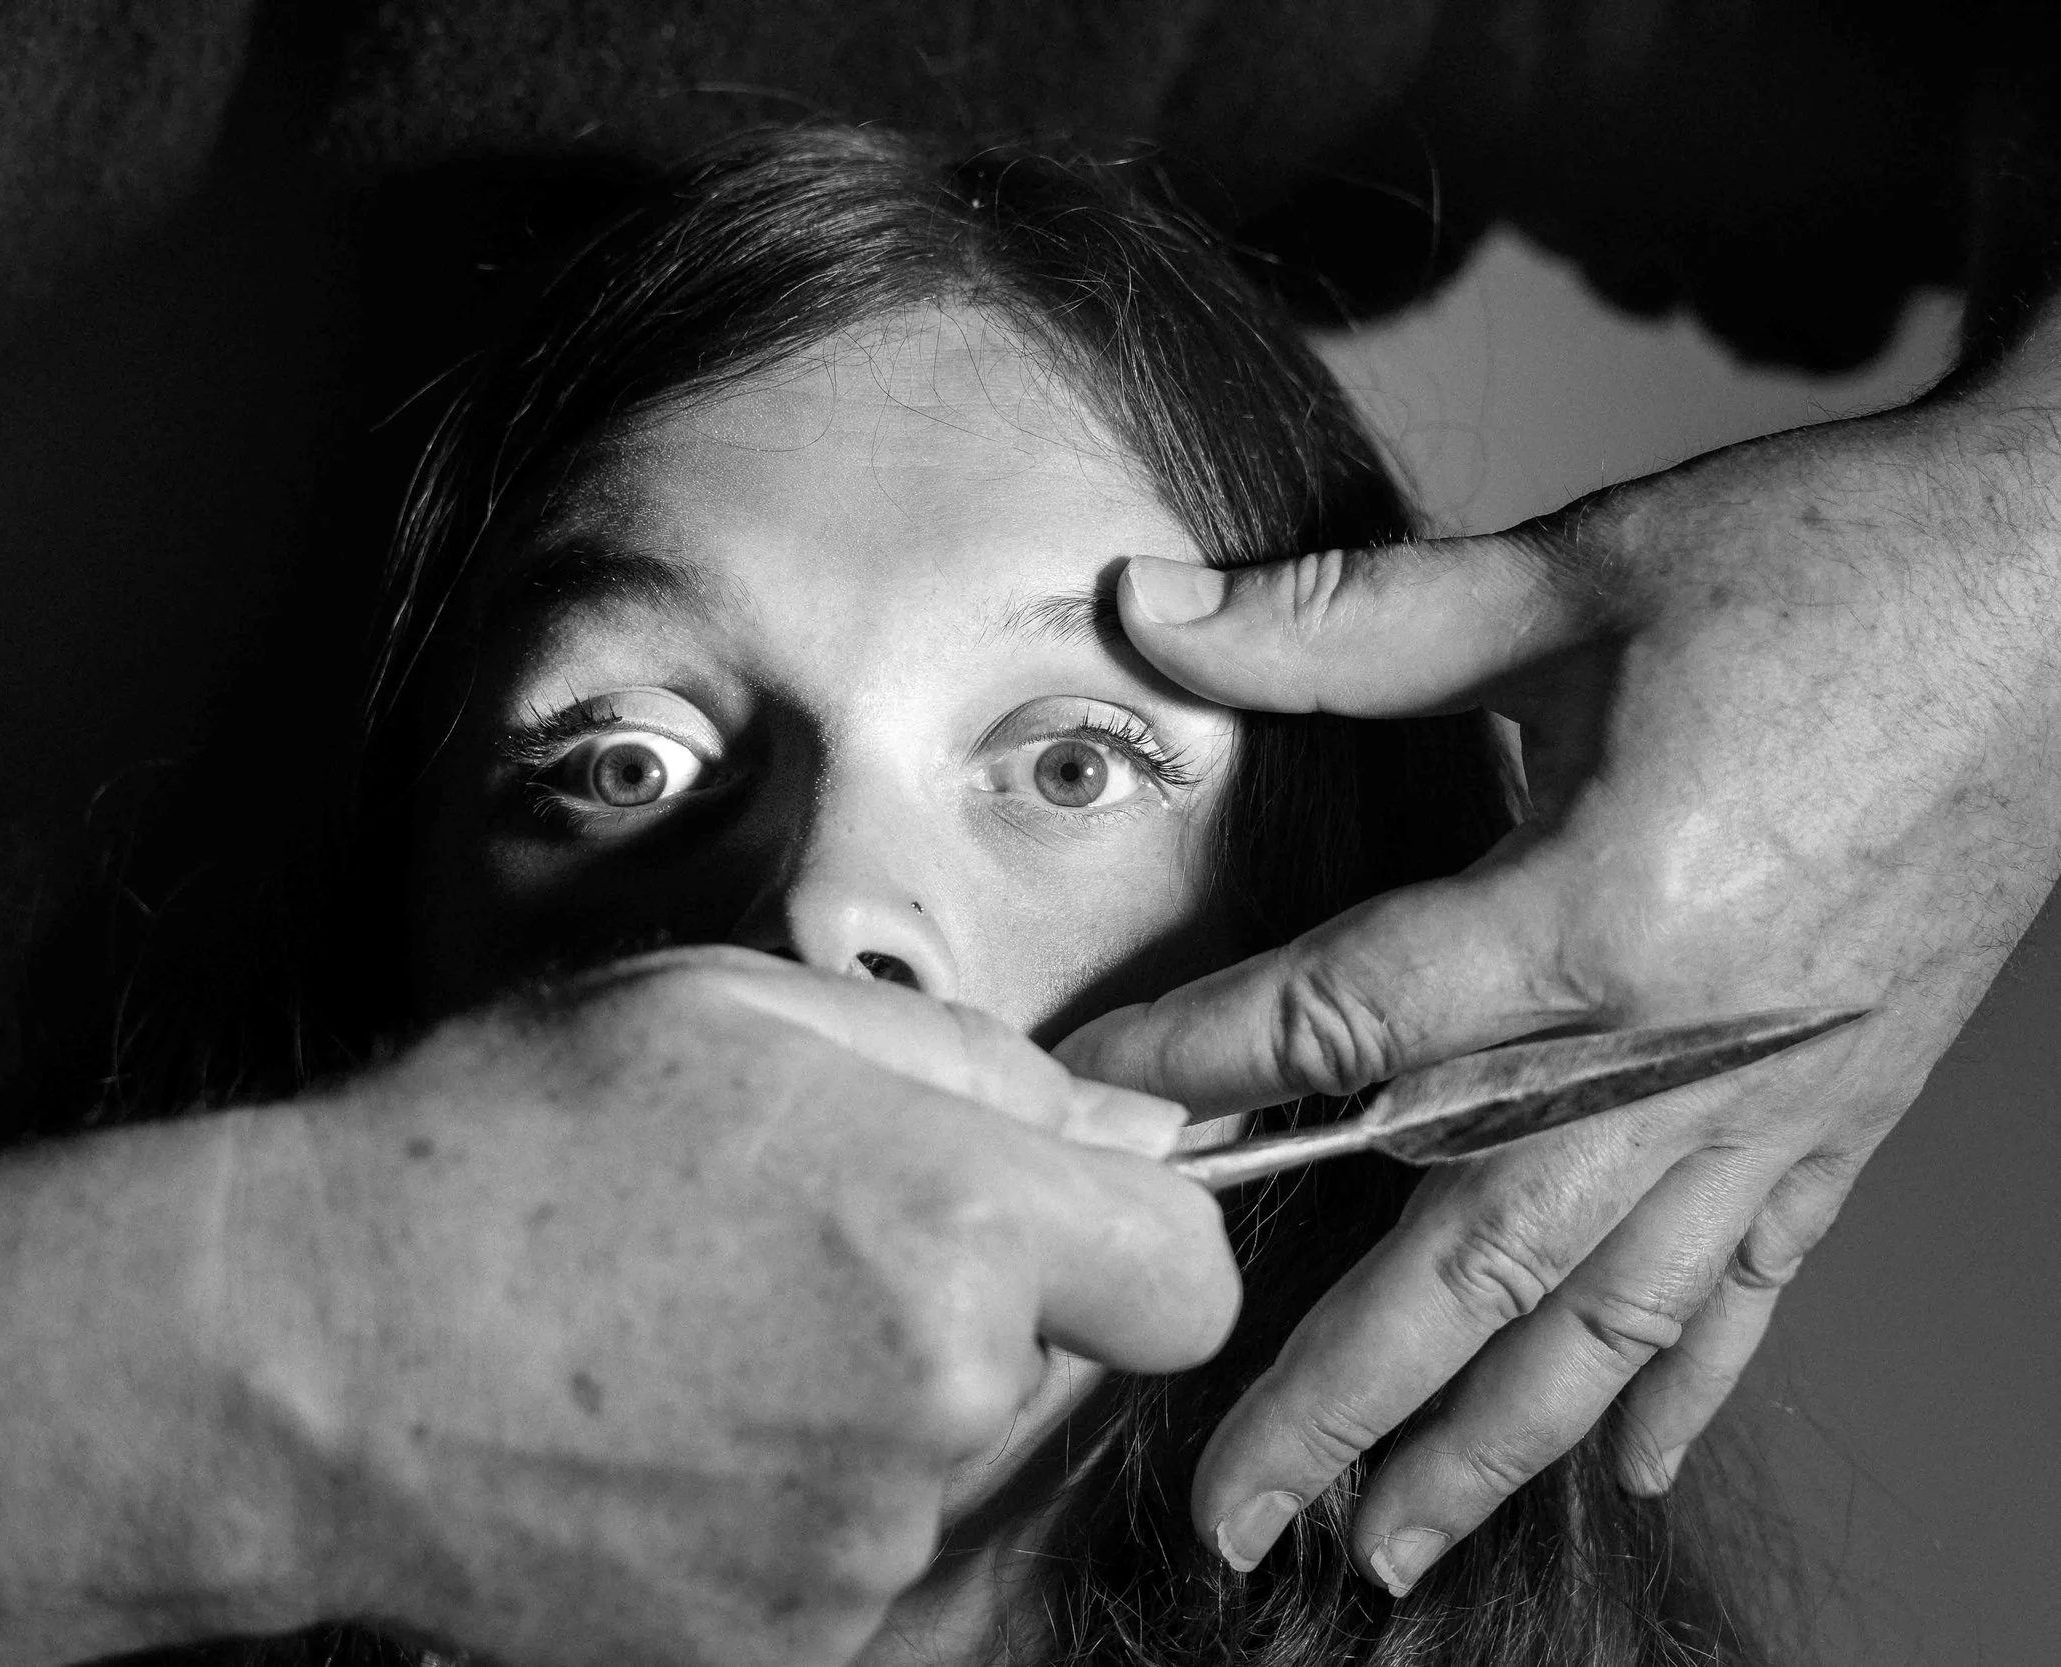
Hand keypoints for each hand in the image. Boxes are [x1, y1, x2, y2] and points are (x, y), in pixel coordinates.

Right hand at [197, 946, 1236, 1664]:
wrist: (307, 1354)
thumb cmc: (499, 1151)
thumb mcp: (733, 1009)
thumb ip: (969, 1063)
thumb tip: (1122, 1125)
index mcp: (955, 1224)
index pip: (1187, 1272)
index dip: (1124, 1234)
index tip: (1043, 1214)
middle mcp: (939, 1403)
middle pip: (1053, 1366)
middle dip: (974, 1305)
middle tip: (801, 1247)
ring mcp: (861, 1547)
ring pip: (943, 1463)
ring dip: (870, 1403)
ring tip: (699, 1334)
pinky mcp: (783, 1644)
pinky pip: (852, 1560)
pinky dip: (790, 1502)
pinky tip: (664, 1431)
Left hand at [1056, 363, 2060, 1592]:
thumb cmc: (1836, 568)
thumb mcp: (1577, 571)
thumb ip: (1342, 621)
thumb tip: (1145, 608)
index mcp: (1605, 910)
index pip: (1346, 1028)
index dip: (1198, 1073)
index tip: (1092, 1126)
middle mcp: (1686, 1046)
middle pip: (1469, 1259)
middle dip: (1336, 1396)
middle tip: (1231, 1509)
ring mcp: (1774, 1098)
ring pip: (1606, 1317)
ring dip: (1489, 1444)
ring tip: (1386, 1546)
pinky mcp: (1843, 1107)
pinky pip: (1750, 1281)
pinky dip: (1683, 1382)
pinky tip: (1634, 1466)